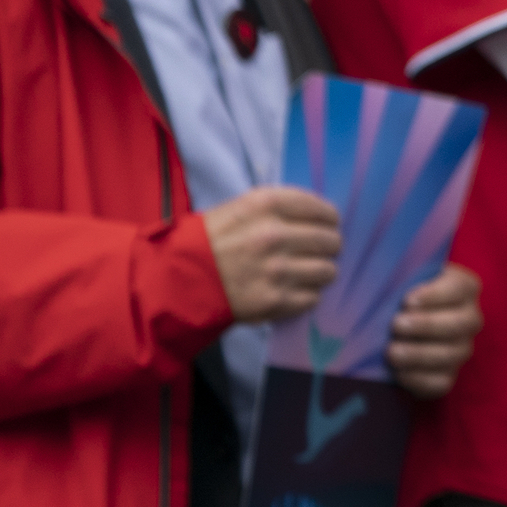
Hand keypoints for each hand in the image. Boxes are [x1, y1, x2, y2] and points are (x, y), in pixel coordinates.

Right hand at [204, 187, 340, 323]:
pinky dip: (306, 295)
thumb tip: (318, 216)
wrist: (176, 281)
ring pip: (328, 270)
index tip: (329, 224)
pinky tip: (291, 290)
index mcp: (266, 205)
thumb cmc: (208, 242)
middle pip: (330, 240)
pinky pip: (312, 297)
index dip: (329, 218)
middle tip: (319, 251)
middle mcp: (275, 235)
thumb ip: (279, 208)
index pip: (321, 209)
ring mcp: (276, 270)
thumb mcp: (239, 209)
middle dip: (328, 246)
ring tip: (306, 273)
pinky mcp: (274, 300)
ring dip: (320, 272)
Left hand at [387, 264, 483, 398]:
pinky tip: (398, 373)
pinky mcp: (449, 376)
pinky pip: (441, 383)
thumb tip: (379, 272)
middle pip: (460, 324)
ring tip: (392, 352)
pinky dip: (419, 379)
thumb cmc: (401, 296)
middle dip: (427, 325)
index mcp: (464, 288)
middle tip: (396, 325)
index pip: (460, 288)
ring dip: (419, 354)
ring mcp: (462, 349)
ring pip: (450, 355)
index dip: (436, 295)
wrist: (399, 328)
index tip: (407, 300)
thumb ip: (399, 276)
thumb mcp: (405, 278)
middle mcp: (470, 318)